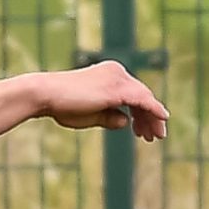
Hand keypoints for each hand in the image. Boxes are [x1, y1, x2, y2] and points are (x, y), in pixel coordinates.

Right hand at [37, 61, 169, 142]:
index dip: (141, 113)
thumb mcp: (91, 114)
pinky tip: (162, 119)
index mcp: (109, 74)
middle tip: (155, 136)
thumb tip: (126, 121)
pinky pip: (143, 100)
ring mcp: (117, 78)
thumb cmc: (62, 104)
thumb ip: (109, 116)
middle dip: (149, 117)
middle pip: (142, 95)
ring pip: (145, 98)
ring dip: (152, 118)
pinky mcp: (117, 88)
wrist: (46, 94)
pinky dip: (154, 110)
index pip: (133, 94)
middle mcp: (116, 72)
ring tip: (156, 136)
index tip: (141, 131)